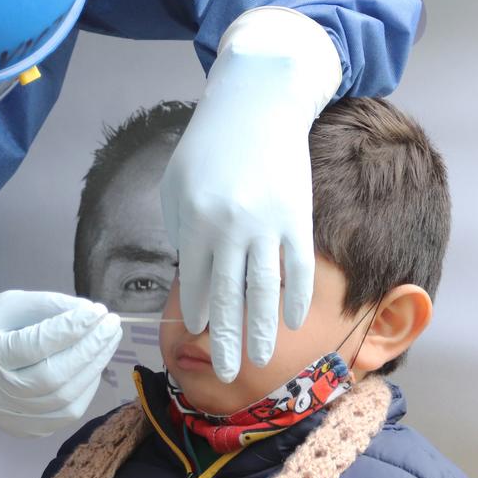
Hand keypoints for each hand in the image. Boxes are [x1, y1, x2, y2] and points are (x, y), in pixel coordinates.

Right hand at [0, 291, 121, 436]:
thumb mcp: (6, 306)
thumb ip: (46, 305)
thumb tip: (90, 311)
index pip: (34, 346)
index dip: (69, 329)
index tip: (97, 310)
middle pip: (54, 377)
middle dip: (90, 348)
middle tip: (111, 322)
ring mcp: (15, 419)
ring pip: (67, 399)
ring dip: (95, 366)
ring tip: (109, 338)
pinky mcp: (30, 430)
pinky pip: (69, 411)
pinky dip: (88, 386)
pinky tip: (94, 362)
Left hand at [160, 7, 341, 381]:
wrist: (258, 103)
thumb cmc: (208, 145)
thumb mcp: (177, 184)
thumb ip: (182, 229)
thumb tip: (191, 271)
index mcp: (196, 222)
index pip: (196, 283)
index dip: (197, 314)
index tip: (196, 339)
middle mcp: (231, 228)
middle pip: (229, 297)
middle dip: (225, 340)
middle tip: (225, 374)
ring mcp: (268, 223)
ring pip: (265, 290)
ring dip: (263, 330)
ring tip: (260, 361)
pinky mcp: (298, 215)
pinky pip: (300, 266)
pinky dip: (297, 297)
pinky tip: (293, 321)